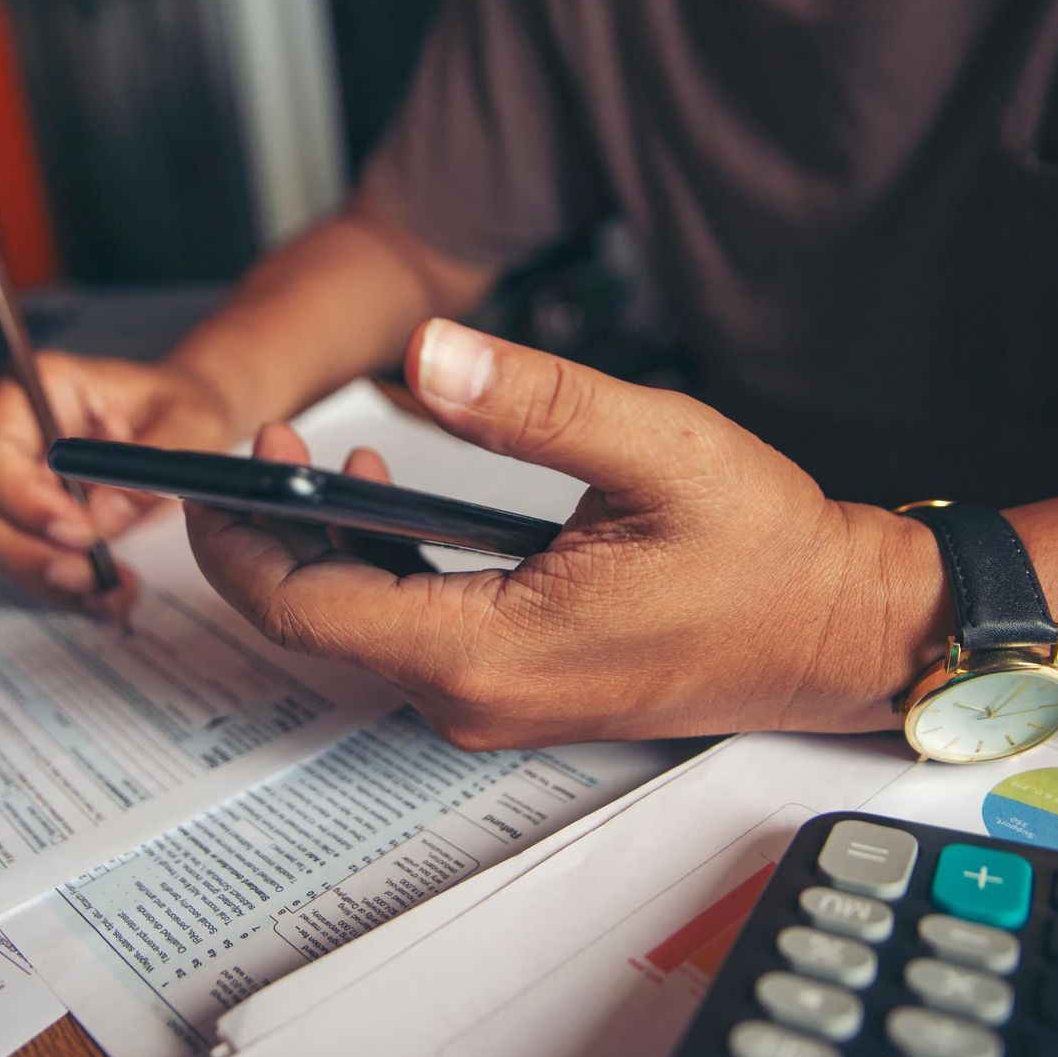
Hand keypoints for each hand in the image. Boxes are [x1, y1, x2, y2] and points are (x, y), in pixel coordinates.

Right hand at [0, 352, 235, 611]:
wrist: (188, 424)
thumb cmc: (183, 407)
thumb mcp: (192, 423)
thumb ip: (151, 461)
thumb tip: (102, 517)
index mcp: (39, 388)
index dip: (21, 500)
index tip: (78, 532)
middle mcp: (10, 431)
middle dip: (22, 550)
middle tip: (88, 576)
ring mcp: (9, 477)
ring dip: (42, 575)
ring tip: (110, 589)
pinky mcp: (24, 516)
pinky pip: (20, 559)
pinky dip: (59, 587)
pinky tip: (107, 592)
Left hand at [185, 319, 930, 748]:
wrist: (836, 630)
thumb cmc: (764, 551)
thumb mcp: (655, 447)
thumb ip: (534, 402)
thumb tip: (427, 355)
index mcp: (486, 649)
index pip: (303, 608)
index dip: (240, 537)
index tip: (221, 465)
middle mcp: (473, 696)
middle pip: (318, 623)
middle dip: (275, 532)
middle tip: (271, 440)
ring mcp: (493, 701)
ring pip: (362, 629)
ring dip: (328, 547)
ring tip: (326, 456)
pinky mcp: (514, 688)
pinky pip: (410, 632)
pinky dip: (381, 569)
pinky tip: (394, 503)